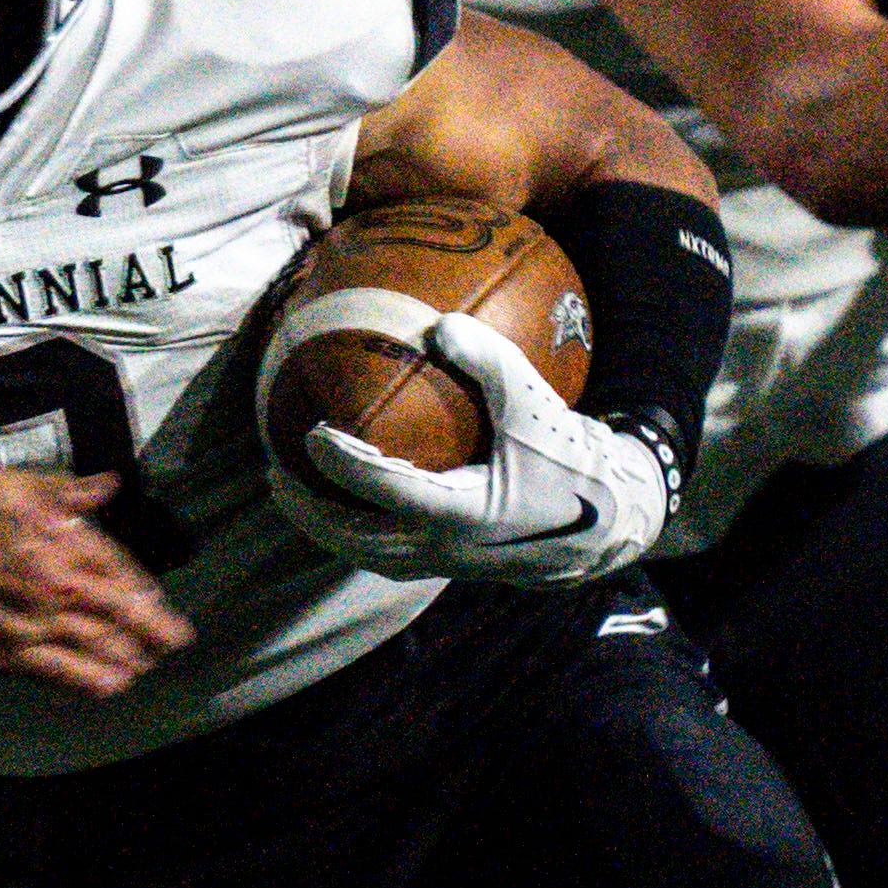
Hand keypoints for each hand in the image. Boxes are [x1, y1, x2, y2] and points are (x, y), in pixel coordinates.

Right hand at [0, 467, 190, 696]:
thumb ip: (56, 489)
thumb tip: (106, 487)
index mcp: (53, 541)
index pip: (114, 568)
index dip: (141, 587)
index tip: (158, 599)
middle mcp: (50, 588)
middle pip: (115, 614)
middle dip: (151, 629)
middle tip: (176, 642)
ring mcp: (26, 626)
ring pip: (92, 648)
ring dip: (126, 657)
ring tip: (146, 666)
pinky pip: (54, 675)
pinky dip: (86, 681)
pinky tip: (108, 687)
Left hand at [275, 313, 677, 586]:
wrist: (611, 522)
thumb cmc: (574, 460)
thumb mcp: (537, 405)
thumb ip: (490, 361)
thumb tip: (438, 323)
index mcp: (463, 513)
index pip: (386, 491)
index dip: (344, 464)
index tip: (310, 434)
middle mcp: (447, 548)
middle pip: (357, 539)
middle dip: (311, 512)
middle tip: (276, 475)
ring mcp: (448, 563)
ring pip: (368, 555)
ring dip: (328, 528)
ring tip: (296, 495)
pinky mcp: (455, 563)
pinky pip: (390, 553)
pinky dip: (358, 529)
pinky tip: (347, 502)